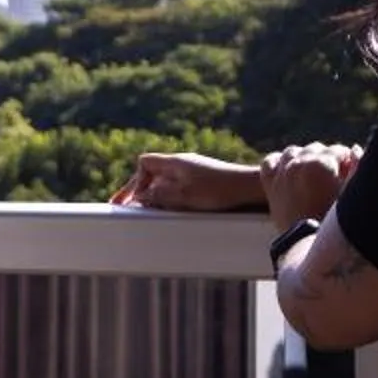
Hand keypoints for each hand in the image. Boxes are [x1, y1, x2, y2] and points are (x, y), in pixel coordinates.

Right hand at [111, 153, 264, 212]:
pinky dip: (170, 199)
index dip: (134, 181)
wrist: (250, 188)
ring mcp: (194, 172)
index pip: (144, 163)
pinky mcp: (205, 182)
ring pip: (166, 182)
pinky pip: (179, 188)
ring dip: (155, 197)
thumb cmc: (219, 190)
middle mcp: (183, 164)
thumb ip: (158, 196)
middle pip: (153, 174)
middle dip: (140, 191)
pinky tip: (173, 212)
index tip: (131, 200)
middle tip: (126, 209)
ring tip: (149, 214)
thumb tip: (139, 198)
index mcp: (175, 163)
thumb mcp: (183, 195)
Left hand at [260, 143, 361, 226]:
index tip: (349, 170)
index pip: (338, 150)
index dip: (347, 160)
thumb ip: (356, 168)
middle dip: (327, 159)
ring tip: (313, 173)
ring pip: (294, 152)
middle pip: (317, 149)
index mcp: (322, 164)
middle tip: (334, 176)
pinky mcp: (270, 183)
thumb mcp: (350, 194)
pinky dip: (279, 162)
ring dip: (304, 157)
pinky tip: (289, 169)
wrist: (307, 245)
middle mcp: (299, 163)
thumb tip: (355, 148)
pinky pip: (271, 161)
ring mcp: (282, 172)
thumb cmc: (336, 221)